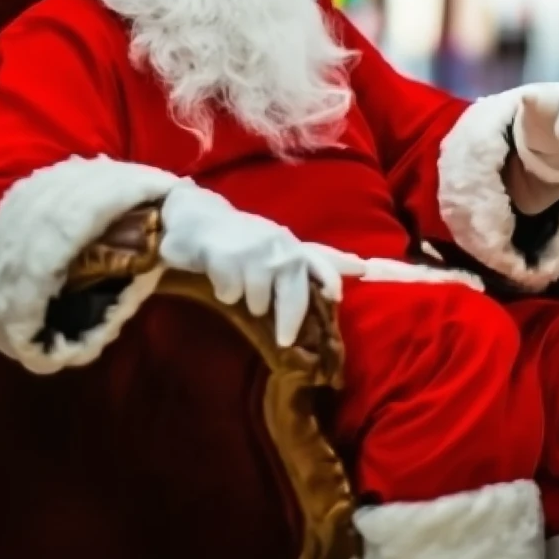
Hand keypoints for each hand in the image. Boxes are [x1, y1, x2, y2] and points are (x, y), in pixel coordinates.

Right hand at [159, 183, 365, 346]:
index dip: (332, 278)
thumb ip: (311, 260)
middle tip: (285, 340)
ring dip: (250, 301)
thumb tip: (360, 267)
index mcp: (291, 245)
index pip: (320, 261)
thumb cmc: (243, 238)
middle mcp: (278, 245)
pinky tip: (220, 278)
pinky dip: (225, 293)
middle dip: (290, 318)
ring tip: (240, 286)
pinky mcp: (227, 257)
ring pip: (259, 300)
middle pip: (293, 292)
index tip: (337, 297)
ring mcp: (253, 250)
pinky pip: (232, 295)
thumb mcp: (278, 245)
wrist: (199, 217)